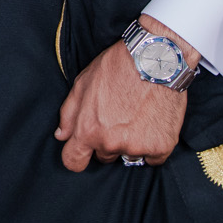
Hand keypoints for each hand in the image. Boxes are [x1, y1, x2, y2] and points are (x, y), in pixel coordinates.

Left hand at [54, 13, 196, 170]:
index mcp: (88, 130)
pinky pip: (152, 158)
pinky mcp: (161, 147)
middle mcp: (111, 143)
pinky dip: (152, 145)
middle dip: (106, 142)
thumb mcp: (83, 84)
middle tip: (117, 118)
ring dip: (130, 143)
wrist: (155, 60)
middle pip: (103, 156)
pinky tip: (152, 123)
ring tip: (136, 116)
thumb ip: (69, 114)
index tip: (83, 150)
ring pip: (128, 155)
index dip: (76, 156)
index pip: (73, 162)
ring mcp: (137, 146)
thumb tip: (61, 136)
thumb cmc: (116, 68)